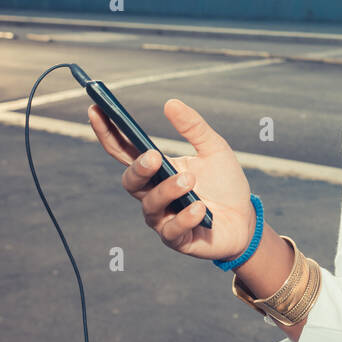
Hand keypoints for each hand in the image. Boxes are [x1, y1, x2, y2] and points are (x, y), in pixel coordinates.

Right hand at [88, 98, 254, 262]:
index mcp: (156, 170)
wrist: (245, 218)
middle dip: (139, 168)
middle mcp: (152, 194)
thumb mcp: (214, 149)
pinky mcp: (177, 239)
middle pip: (130, 181)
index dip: (107, 132)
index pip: (124, 151)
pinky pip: (172, 230)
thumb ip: (193, 127)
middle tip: (154, 156)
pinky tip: (200, 208)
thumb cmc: (225, 183)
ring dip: (168, 190)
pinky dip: (185, 217)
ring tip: (189, 180)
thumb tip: (170, 103)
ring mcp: (162, 218)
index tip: (96, 109)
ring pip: (150, 205)